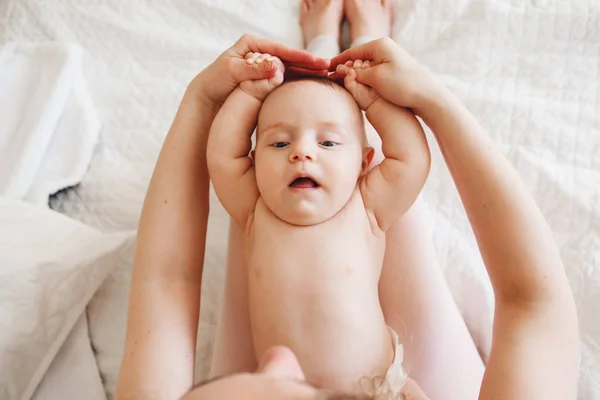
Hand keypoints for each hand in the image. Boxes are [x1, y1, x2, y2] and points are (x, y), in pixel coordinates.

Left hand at [191, 34, 329, 112]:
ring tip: (326, 75)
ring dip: (308, 72)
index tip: (315, 61)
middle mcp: (261, 51)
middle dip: (309, 62)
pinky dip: (299, 80)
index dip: (299, 56)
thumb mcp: (233, 72)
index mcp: (252, 43)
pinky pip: (286, 77)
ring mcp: (265, 65)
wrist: (209, 97)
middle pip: (289, 56)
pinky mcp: (267, 78)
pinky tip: (313, 84)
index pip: (280, 49)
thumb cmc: (217, 82)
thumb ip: (253, 69)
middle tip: (329, 67)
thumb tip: (275, 65)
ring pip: (291, 67)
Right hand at [329, 38, 441, 112]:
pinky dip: (365, 79)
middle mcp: (385, 49)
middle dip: (346, 69)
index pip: (352, 52)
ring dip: (356, 76)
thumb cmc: (403, 84)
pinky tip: (361, 87)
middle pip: (359, 58)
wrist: (428, 95)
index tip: (326, 69)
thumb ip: (357, 73)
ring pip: (366, 67)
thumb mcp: (375, 78)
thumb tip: (344, 70)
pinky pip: (374, 73)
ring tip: (345, 85)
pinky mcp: (395, 70)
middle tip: (333, 80)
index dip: (338, 61)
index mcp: (379, 45)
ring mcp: (391, 59)